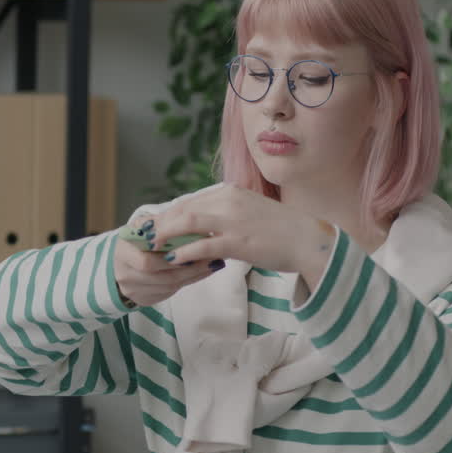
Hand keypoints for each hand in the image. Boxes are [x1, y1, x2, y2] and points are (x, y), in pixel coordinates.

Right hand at [113, 225, 221, 306]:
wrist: (122, 260)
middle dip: (188, 269)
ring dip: (192, 276)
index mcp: (121, 252)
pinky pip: (168, 292)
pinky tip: (200, 272)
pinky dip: (187, 282)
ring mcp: (132, 289)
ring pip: (168, 286)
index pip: (146, 262)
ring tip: (211, 264)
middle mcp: (123, 274)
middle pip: (160, 277)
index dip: (171, 258)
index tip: (193, 248)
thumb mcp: (142, 227)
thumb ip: (157, 225)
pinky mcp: (142, 299)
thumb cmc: (137, 240)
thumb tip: (181, 221)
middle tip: (210, 258)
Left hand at [147, 185, 336, 279]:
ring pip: (188, 223)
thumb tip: (204, 224)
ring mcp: (232, 221)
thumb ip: (226, 214)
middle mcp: (229, 201)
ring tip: (152, 246)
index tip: (153, 224)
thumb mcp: (249, 212)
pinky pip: (202, 246)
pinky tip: (172, 260)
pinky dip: (184, 252)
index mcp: (230, 192)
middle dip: (160, 223)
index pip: (190, 201)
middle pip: (183, 209)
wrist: (307, 240)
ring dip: (166, 234)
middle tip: (143, 237)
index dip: (168, 214)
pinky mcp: (238, 242)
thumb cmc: (280, 230)